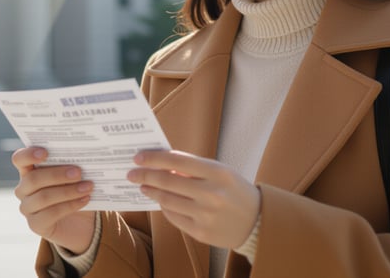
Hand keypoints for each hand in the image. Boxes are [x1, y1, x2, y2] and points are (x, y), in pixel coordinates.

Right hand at [12, 146, 96, 253]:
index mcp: (28, 170)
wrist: (80, 222)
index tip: (45, 152)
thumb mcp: (72, 176)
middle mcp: (24, 189)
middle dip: (57, 174)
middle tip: (79, 172)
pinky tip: (85, 199)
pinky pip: (51, 213)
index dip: (29, 154)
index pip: (19, 159)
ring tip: (88, 187)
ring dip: (68, 191)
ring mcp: (27, 208)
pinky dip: (70, 205)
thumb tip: (84, 156)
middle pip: (33, 179)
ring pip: (43, 197)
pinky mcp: (35, 224)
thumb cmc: (75, 190)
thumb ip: (71, 164)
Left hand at [127, 150, 259, 249]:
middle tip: (132, 173)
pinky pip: (173, 217)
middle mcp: (212, 194)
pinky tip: (160, 201)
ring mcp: (206, 215)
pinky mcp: (201, 232)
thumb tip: (161, 163)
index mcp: (218, 173)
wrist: (256, 222)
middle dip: (145, 176)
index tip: (138, 157)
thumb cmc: (234, 190)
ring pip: (167, 201)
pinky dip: (164, 207)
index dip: (154, 158)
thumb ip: (193, 168)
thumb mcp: (221, 172)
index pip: (177, 162)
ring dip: (151, 191)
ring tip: (143, 186)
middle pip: (167, 182)